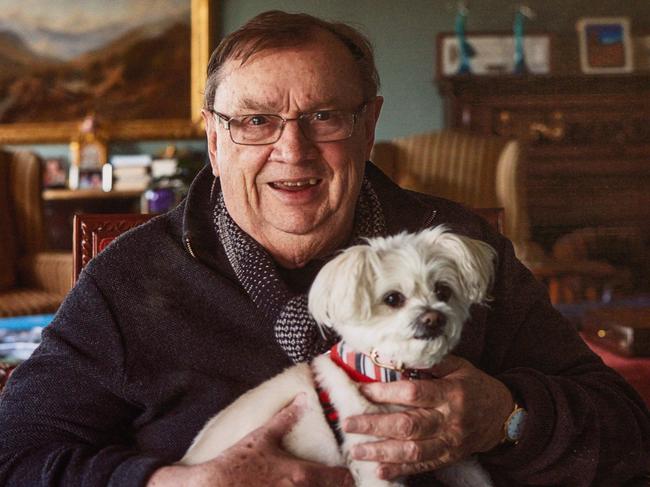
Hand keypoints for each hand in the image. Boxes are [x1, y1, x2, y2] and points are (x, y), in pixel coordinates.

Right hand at [148, 394, 353, 486]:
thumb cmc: (240, 460)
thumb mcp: (263, 436)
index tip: (351, 475)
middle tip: (342, 483)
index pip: (339, 479)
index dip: (348, 477)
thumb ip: (286, 418)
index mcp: (301, 474)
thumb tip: (303, 398)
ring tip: (325, 486)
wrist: (214, 485)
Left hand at [342, 355, 513, 479]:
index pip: (414, 393)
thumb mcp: (459, 366)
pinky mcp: (449, 457)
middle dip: (375, 425)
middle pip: (408, 425)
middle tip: (348, 423)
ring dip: (382, 452)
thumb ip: (430, 362)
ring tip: (356, 450)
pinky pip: (422, 465)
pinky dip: (400, 470)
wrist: (504, 415)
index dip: (387, 392)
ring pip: (412, 450)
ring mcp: (449, 442)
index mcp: (451, 393)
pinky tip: (378, 470)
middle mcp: (449, 419)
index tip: (362, 390)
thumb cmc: (475, 385)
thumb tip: (398, 354)